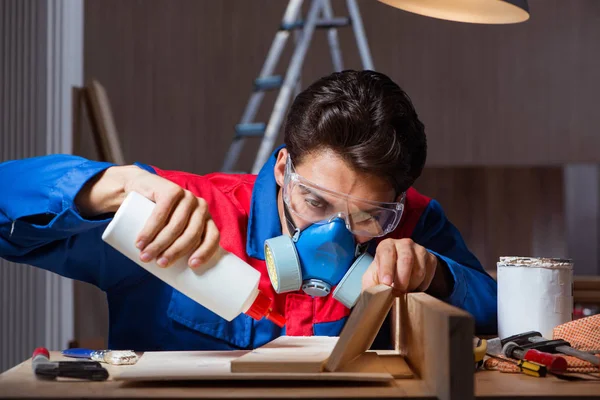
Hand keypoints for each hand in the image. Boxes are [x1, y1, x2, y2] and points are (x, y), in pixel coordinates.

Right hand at [76, 166, 219, 268]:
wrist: (140, 190)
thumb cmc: (159, 219)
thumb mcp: (173, 232)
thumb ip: (178, 248)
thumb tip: (182, 282)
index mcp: (206, 220)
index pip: (212, 237)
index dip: (205, 252)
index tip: (191, 267)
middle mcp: (200, 207)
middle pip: (192, 234)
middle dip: (175, 252)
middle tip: (159, 265)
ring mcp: (186, 196)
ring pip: (176, 225)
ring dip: (159, 244)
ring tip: (145, 257)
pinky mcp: (170, 189)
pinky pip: (161, 212)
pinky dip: (150, 229)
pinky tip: (142, 240)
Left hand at [362, 238, 437, 293]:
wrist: (401, 272)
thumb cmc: (384, 274)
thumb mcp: (372, 279)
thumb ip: (369, 287)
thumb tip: (370, 299)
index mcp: (386, 245)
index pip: (387, 253)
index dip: (387, 268)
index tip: (386, 283)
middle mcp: (404, 244)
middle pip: (406, 259)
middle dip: (402, 280)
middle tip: (398, 292)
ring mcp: (419, 249)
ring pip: (419, 270)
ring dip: (411, 285)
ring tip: (404, 291)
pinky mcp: (431, 258)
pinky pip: (429, 275)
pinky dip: (421, 286)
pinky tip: (414, 287)